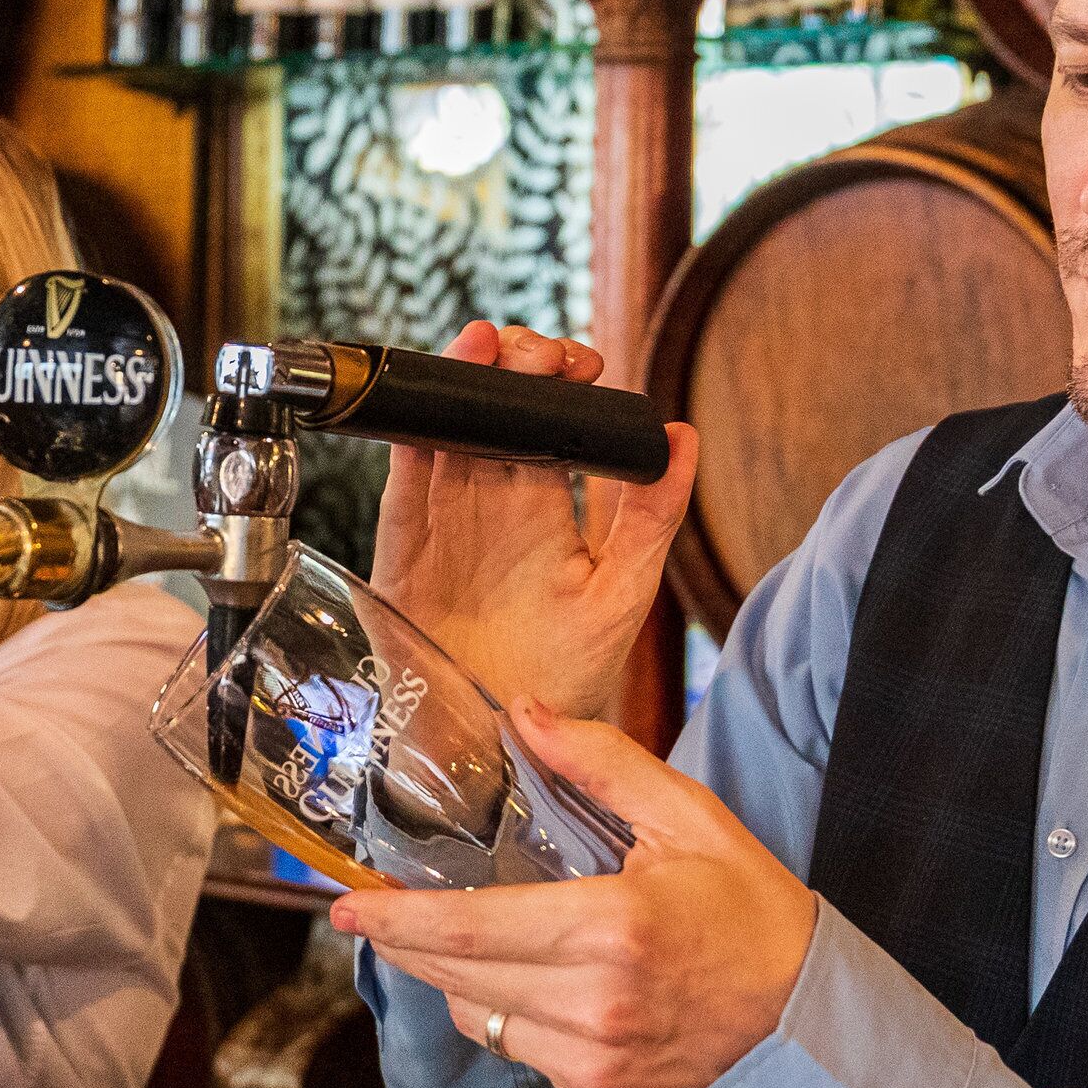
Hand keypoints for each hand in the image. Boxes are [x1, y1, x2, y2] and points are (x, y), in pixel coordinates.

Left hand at [335, 700, 815, 1087]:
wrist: (810, 1024)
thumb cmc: (750, 912)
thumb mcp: (688, 819)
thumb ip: (600, 765)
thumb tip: (523, 714)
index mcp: (611, 931)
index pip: (468, 928)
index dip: (394, 918)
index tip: (342, 904)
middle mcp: (595, 1008)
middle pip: (456, 976)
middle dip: (408, 942)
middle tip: (380, 911)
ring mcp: (594, 1067)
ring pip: (479, 1019)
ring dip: (467, 980)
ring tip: (508, 943)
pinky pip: (520, 1058)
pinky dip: (519, 1024)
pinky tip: (562, 997)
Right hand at [368, 321, 697, 719]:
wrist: (508, 741)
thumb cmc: (570, 673)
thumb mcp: (624, 589)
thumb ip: (651, 514)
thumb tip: (684, 435)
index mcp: (546, 509)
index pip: (549, 423)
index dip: (558, 383)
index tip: (579, 363)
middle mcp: (492, 507)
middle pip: (492, 414)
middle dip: (509, 369)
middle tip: (527, 348)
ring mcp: (444, 523)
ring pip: (446, 434)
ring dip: (460, 386)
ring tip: (481, 346)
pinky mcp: (402, 550)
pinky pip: (403, 485)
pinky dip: (410, 444)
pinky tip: (426, 410)